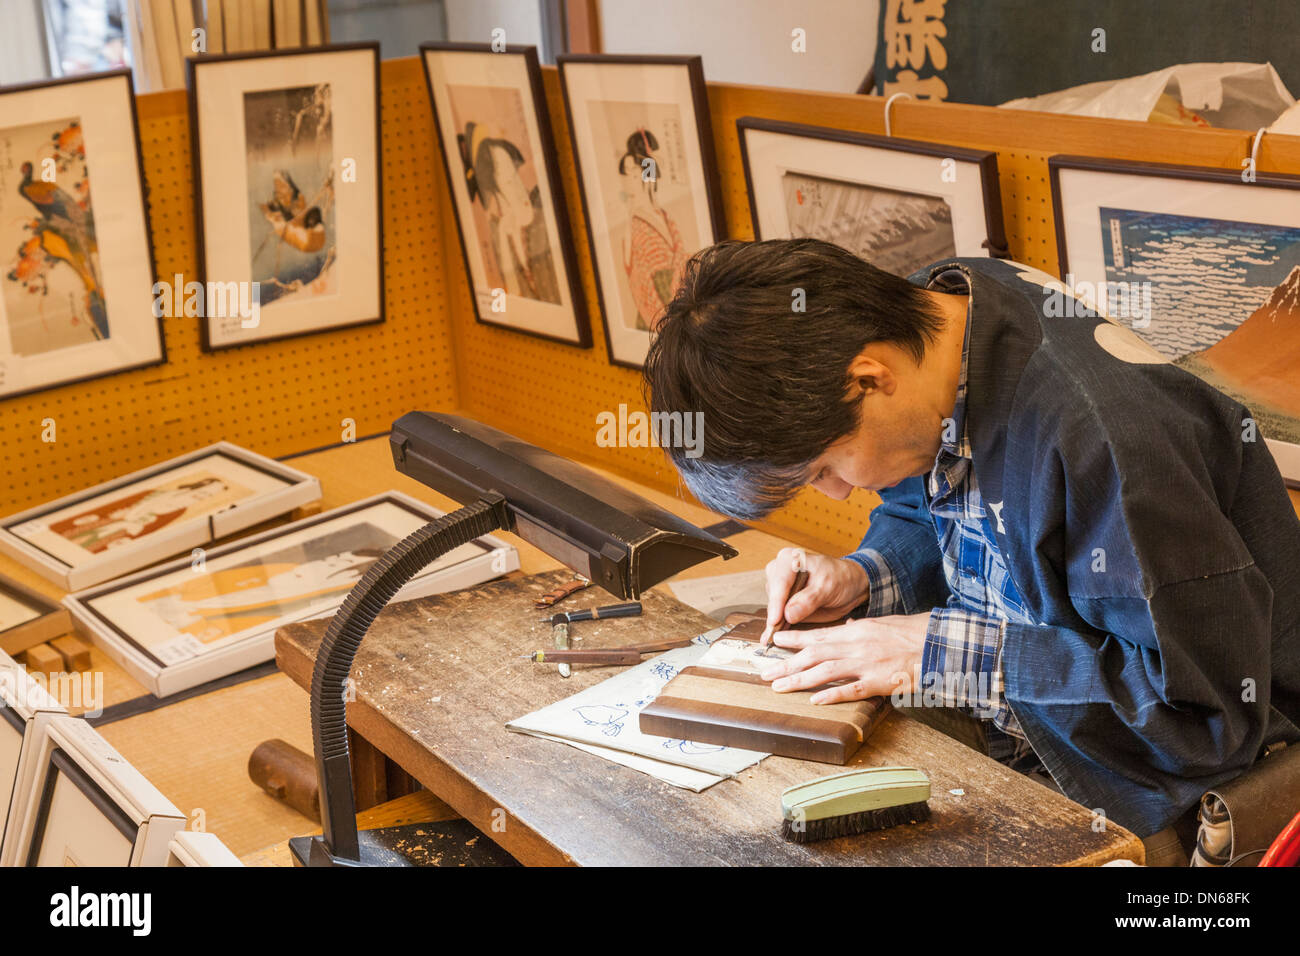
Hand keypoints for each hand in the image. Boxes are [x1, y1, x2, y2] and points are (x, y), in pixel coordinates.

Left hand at [757, 613, 929, 703]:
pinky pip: (852, 690)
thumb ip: (859, 629)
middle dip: (786, 663)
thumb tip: (842, 629)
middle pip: (813, 655)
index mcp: (856, 630)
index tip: (774, 641)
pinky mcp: (879, 682)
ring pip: (825, 672)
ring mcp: (866, 664)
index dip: (793, 639)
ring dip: (799, 680)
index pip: (818, 635)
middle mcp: (856, 645)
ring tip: (779, 687)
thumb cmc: (911, 633)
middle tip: (764, 672)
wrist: (938, 643)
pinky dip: (832, 695)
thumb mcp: (881, 625)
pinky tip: (814, 700)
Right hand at [762, 547, 869, 643]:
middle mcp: (780, 570)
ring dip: (777, 621)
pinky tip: (773, 636)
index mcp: (789, 559)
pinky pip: (777, 614)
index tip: (775, 620)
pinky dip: (778, 625)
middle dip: (775, 614)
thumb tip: (788, 614)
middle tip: (777, 632)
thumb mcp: (828, 587)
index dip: (776, 603)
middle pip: (773, 595)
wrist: (850, 585)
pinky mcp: (783, 600)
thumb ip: (808, 600)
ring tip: (780, 634)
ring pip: (773, 606)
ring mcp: (780, 586)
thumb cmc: (841, 579)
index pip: (780, 582)